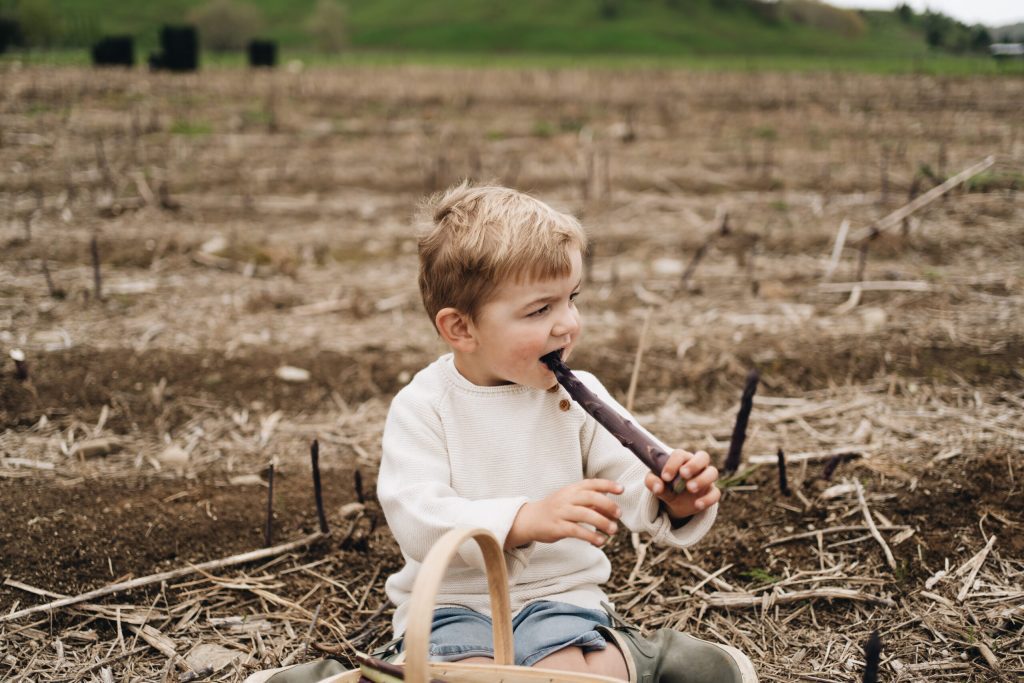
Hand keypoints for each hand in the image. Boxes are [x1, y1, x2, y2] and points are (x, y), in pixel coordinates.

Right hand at [507, 479, 622, 548]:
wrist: (530, 519)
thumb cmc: (556, 510)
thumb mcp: (571, 501)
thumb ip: (590, 503)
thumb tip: (612, 510)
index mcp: (571, 489)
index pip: (591, 484)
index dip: (607, 485)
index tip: (621, 489)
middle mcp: (566, 498)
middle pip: (590, 497)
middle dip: (608, 505)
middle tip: (619, 514)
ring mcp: (561, 512)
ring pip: (585, 514)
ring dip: (602, 522)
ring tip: (614, 530)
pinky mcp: (557, 527)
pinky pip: (576, 531)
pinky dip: (590, 536)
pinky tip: (600, 541)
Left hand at [644, 449, 719, 520]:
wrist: (676, 503)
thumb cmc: (666, 486)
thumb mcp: (656, 484)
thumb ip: (652, 482)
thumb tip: (657, 488)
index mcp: (682, 459)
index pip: (680, 454)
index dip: (673, 464)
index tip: (665, 477)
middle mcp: (697, 465)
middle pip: (703, 456)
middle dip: (694, 464)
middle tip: (683, 474)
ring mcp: (706, 478)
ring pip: (713, 472)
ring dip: (702, 479)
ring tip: (690, 488)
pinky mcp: (711, 492)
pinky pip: (715, 493)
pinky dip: (708, 499)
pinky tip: (697, 505)